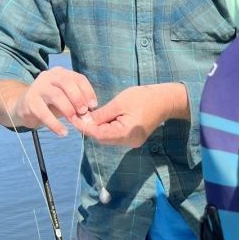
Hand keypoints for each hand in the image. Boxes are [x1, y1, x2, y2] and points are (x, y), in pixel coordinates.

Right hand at [10, 67, 97, 136]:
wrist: (23, 107)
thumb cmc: (50, 103)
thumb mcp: (65, 99)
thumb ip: (77, 103)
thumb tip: (89, 114)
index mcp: (61, 73)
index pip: (78, 78)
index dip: (88, 92)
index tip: (93, 106)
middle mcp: (49, 76)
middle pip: (67, 83)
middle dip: (78, 98)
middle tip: (83, 113)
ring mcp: (38, 87)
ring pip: (56, 95)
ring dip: (68, 110)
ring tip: (74, 121)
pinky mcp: (29, 101)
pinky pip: (44, 113)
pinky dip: (55, 124)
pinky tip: (62, 132)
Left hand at [74, 83, 189, 147]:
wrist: (165, 100)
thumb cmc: (144, 98)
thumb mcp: (119, 103)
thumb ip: (101, 114)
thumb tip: (84, 120)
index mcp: (126, 133)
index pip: (99, 134)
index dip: (84, 127)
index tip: (73, 118)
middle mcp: (128, 141)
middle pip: (102, 138)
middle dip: (90, 128)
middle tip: (79, 115)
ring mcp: (131, 141)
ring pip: (108, 138)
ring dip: (97, 128)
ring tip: (89, 115)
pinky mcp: (133, 138)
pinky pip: (115, 136)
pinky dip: (106, 128)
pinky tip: (102, 118)